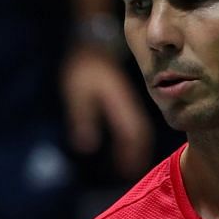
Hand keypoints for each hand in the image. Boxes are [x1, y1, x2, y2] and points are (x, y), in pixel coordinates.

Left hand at [61, 45, 152, 179]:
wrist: (92, 46)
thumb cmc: (83, 69)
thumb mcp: (78, 94)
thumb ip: (82, 119)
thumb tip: (86, 147)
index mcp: (120, 104)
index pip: (132, 133)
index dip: (131, 153)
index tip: (127, 171)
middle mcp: (128, 104)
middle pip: (140, 133)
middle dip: (138, 153)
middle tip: (132, 172)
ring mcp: (127, 101)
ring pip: (139, 127)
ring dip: (138, 146)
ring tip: (133, 163)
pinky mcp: (123, 100)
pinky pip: (133, 122)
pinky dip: (133, 136)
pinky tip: (127, 144)